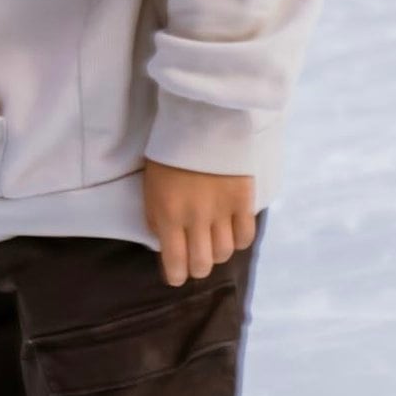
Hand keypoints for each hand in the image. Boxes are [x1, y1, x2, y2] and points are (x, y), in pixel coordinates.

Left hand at [143, 161, 255, 287]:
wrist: (199, 120)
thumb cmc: (168, 154)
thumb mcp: (150, 188)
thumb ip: (156, 220)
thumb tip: (167, 248)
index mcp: (167, 215)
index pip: (175, 264)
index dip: (176, 276)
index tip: (177, 275)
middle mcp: (195, 218)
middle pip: (203, 264)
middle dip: (197, 267)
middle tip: (195, 259)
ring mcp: (221, 210)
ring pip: (224, 253)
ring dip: (217, 252)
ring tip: (212, 241)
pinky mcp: (243, 199)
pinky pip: (245, 236)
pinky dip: (238, 239)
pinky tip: (231, 231)